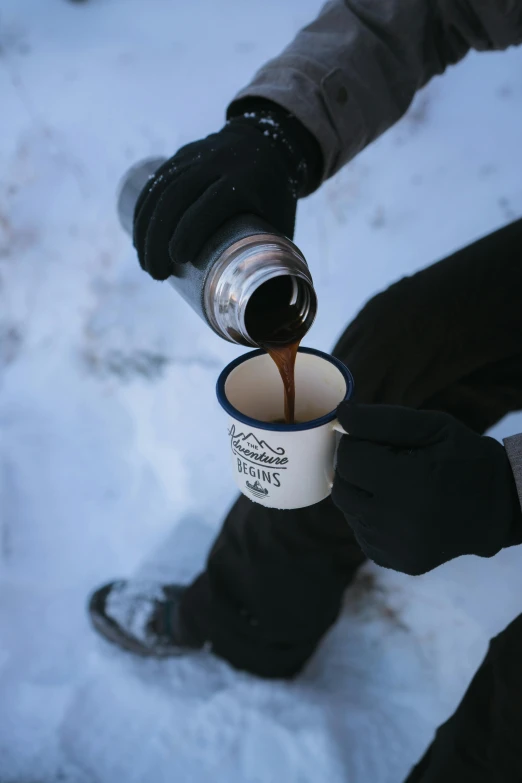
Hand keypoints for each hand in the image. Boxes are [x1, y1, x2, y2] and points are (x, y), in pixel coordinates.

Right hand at [133, 101, 320, 279]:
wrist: (269, 143)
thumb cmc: (277, 197)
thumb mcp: (283, 219)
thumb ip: (275, 258)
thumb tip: (270, 307)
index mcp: (245, 178)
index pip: (212, 202)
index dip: (191, 229)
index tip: (178, 260)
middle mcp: (217, 162)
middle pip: (177, 197)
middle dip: (160, 238)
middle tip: (157, 274)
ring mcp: (195, 156)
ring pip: (161, 190)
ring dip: (146, 230)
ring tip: (146, 265)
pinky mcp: (180, 157)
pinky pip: (154, 183)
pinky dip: (142, 212)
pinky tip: (138, 238)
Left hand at [332, 403, 521, 574]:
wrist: (500, 508)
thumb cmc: (466, 459)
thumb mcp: (433, 427)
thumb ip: (383, 420)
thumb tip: (342, 415)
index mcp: (407, 483)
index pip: (349, 459)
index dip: (356, 444)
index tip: (375, 442)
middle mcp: (397, 521)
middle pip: (342, 488)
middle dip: (355, 469)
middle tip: (381, 461)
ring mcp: (396, 546)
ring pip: (349, 512)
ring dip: (361, 493)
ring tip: (393, 485)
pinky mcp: (397, 561)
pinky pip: (362, 533)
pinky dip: (371, 518)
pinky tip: (397, 508)